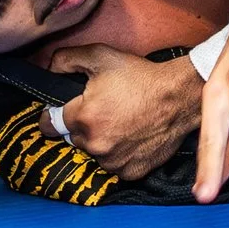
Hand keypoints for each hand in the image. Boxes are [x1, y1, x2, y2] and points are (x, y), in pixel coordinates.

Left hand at [46, 44, 205, 180]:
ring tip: (120, 122)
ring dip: (100, 141)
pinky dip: (120, 154)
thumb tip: (49, 70)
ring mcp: (113, 161)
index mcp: (83, 117)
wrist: (179, 97)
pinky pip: (115, 165)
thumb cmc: (142, 77)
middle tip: (103, 110)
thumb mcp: (101, 56)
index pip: (49, 125)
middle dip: (82, 126)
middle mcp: (95, 144)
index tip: (65, 110)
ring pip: (94, 153)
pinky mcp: (130, 171)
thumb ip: (65, 60)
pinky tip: (131, 136)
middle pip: (73, 138)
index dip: (55, 114)